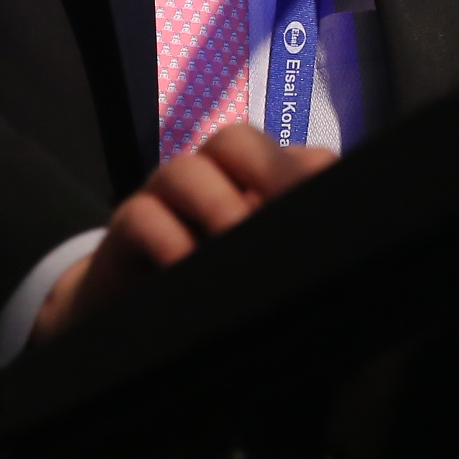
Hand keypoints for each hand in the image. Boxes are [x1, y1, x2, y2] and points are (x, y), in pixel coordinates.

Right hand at [31, 125, 336, 341]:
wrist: (135, 315)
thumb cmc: (214, 284)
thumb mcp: (262, 267)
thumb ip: (294, 250)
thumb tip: (332, 258)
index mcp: (259, 181)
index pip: (301, 159)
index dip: (315, 177)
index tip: (330, 221)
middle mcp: (213, 177)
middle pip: (236, 142)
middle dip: (268, 172)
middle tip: (286, 217)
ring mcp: (166, 197)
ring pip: (185, 170)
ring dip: (218, 205)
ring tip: (236, 242)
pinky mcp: (126, 228)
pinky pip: (141, 217)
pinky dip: (167, 239)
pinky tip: (187, 268)